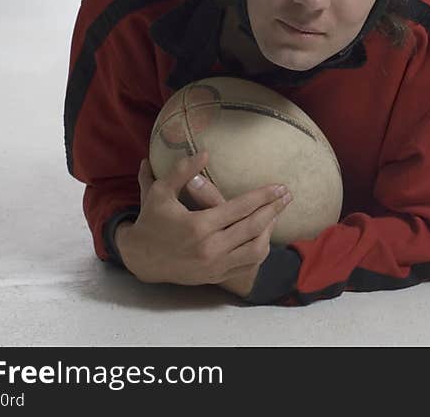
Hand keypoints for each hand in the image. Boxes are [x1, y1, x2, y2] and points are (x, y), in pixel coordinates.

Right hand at [115, 151, 291, 286]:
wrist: (141, 258)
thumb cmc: (152, 220)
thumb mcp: (160, 192)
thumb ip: (182, 171)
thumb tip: (205, 152)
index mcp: (198, 226)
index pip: (240, 209)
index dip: (263, 196)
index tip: (279, 186)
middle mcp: (210, 248)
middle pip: (253, 228)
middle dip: (274, 210)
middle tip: (288, 196)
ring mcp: (214, 265)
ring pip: (255, 250)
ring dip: (270, 231)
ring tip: (277, 214)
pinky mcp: (216, 276)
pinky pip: (247, 265)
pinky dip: (259, 249)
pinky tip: (265, 235)